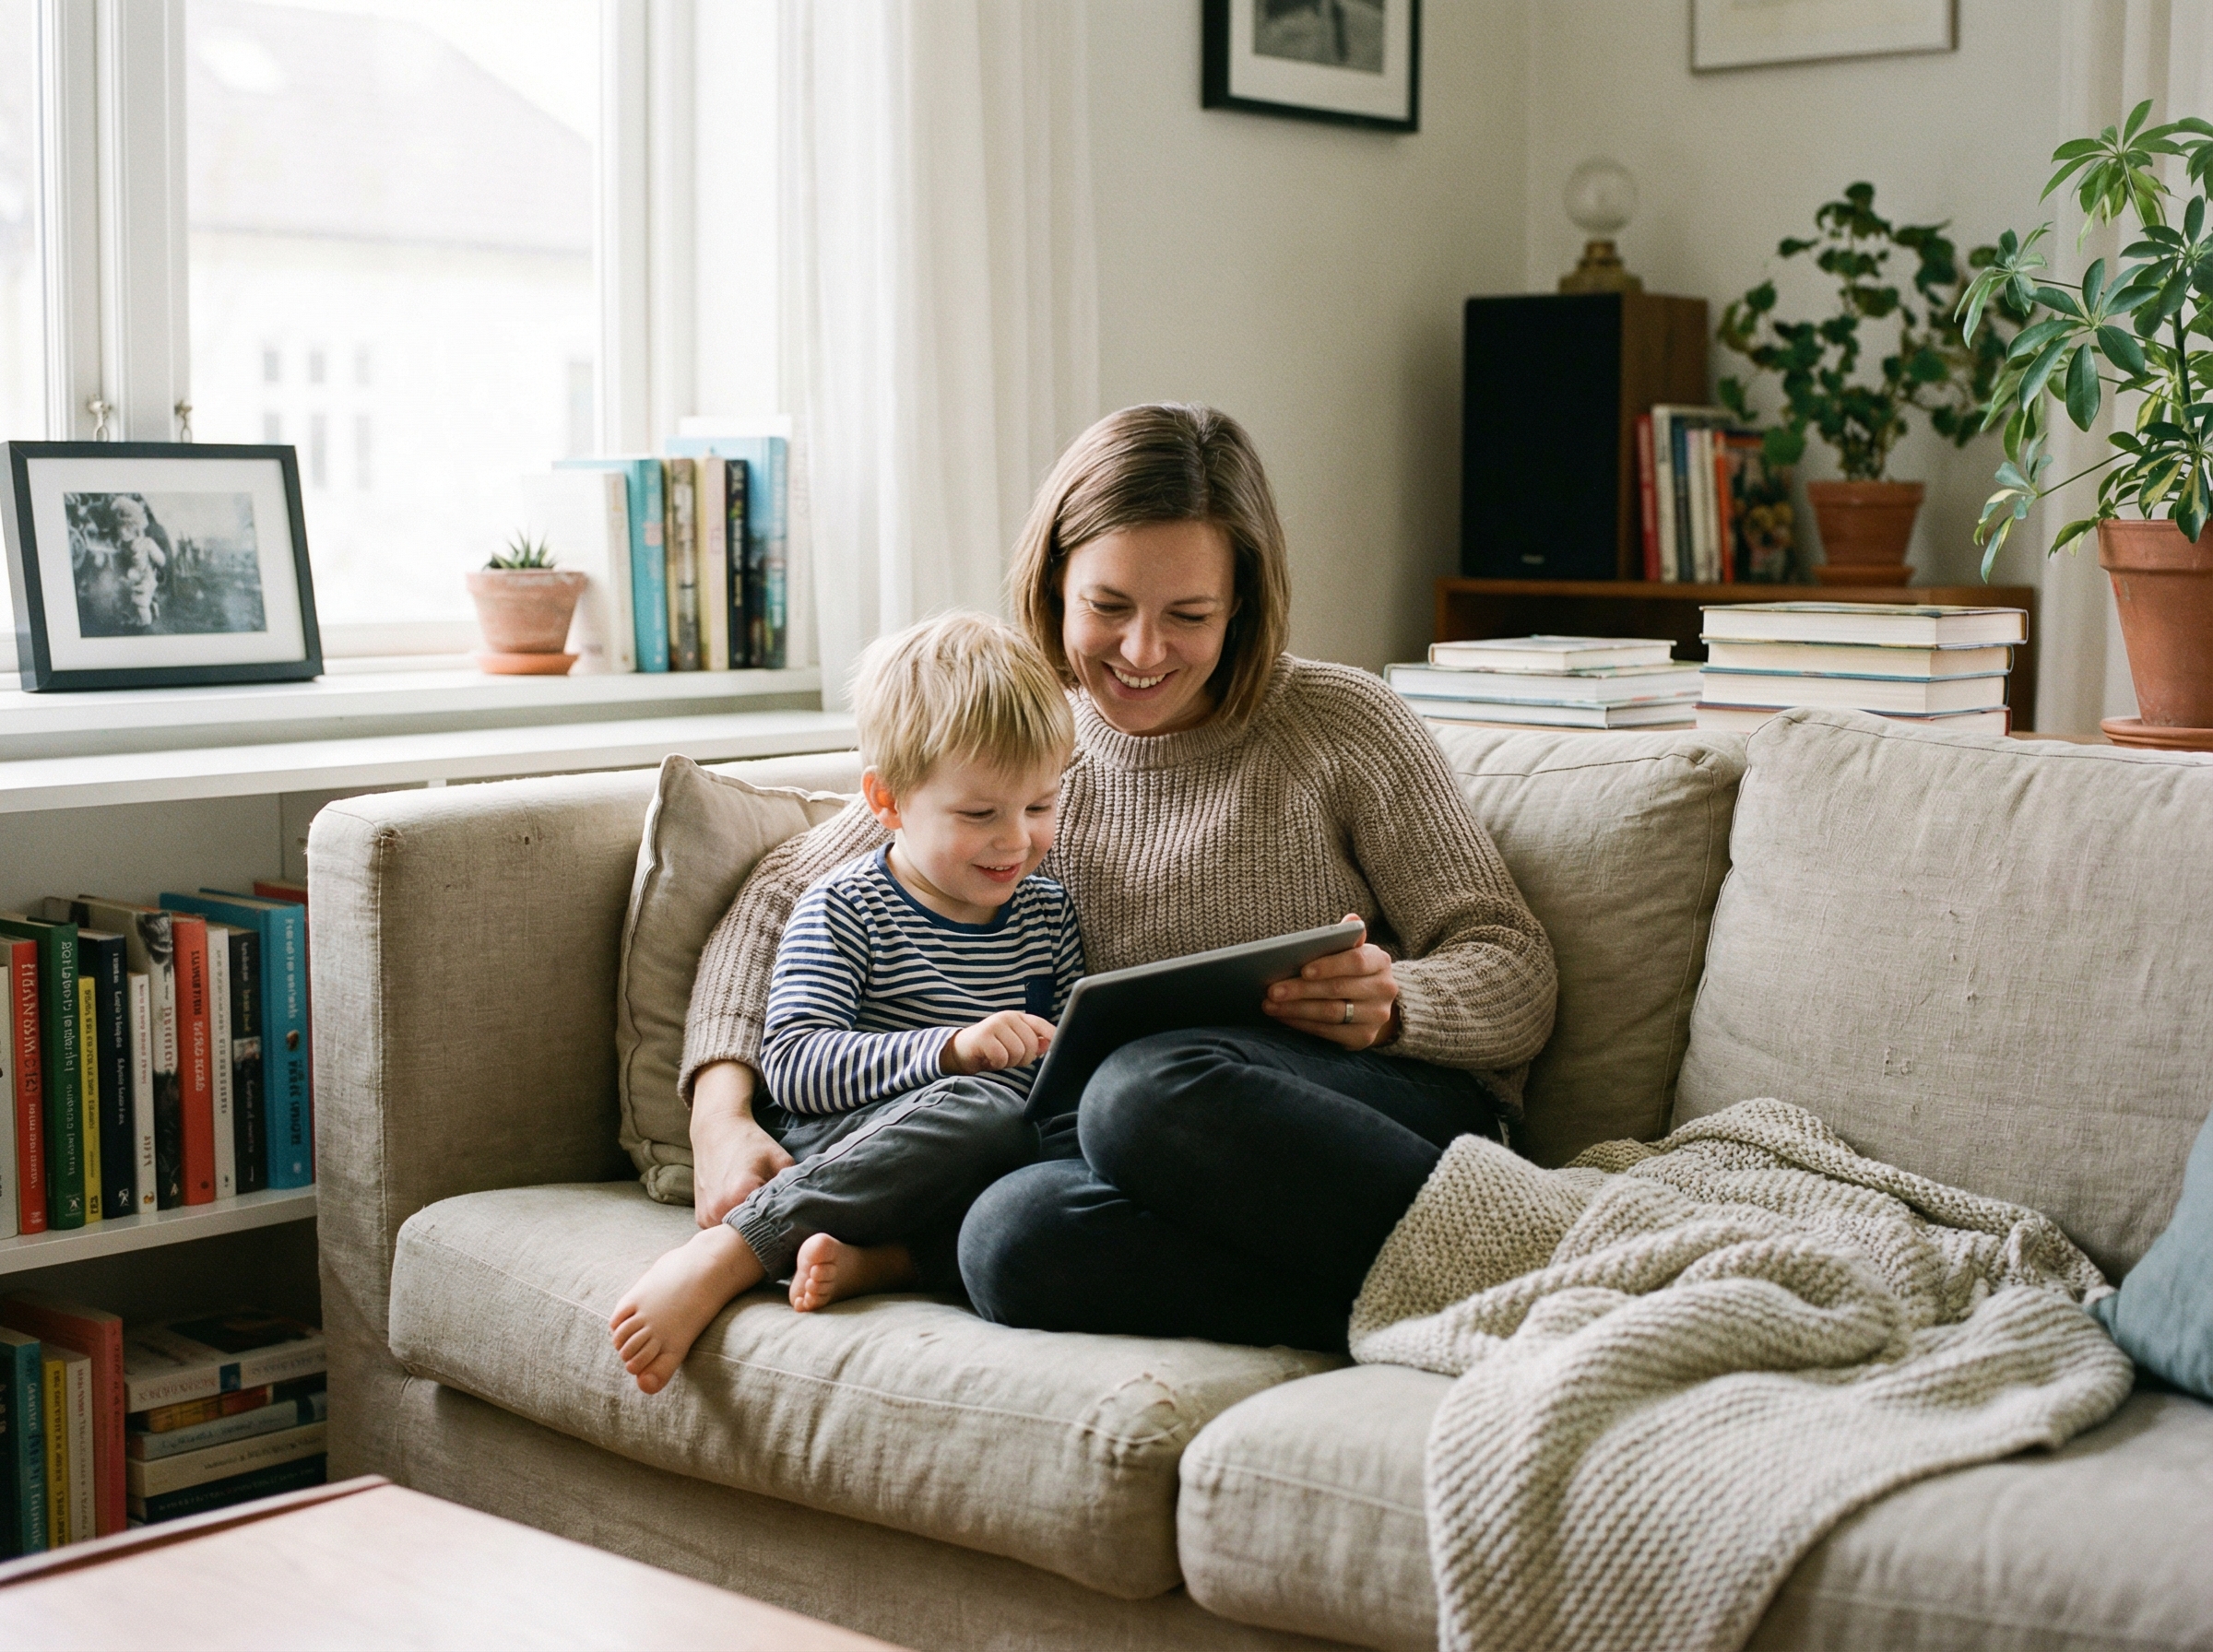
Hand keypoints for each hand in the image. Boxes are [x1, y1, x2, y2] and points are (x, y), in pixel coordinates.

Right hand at [688, 1061, 795, 1228]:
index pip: (769, 1229)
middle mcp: (718, 1211)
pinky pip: (723, 1231)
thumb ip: (794, 1190)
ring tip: (762, 1218)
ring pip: (735, 1237)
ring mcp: (706, 1218)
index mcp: (740, 1195)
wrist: (717, 1131)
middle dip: (767, 1235)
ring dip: (749, 1232)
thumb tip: (812, 1216)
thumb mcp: (781, 1161)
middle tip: (781, 1226)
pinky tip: (745, 1213)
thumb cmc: (752, 1144)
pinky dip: (736, 1227)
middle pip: (750, 1237)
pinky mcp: (701, 1219)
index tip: (795, 1229)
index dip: (784, 1232)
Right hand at [943, 1011, 1055, 1074]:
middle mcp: (1008, 1017)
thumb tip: (1048, 1044)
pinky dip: (998, 1064)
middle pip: (1031, 1043)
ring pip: (1018, 1051)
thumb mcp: (1014, 1045)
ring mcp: (995, 1024)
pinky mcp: (983, 1036)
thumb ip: (1032, 1043)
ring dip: (1009, 1062)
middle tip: (1009, 1058)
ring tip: (999, 1058)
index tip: (1055, 1046)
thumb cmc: (991, 1049)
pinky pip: (1001, 1057)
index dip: (1052, 1036)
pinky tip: (990, 1059)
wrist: (960, 1051)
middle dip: (1024, 1058)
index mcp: (1018, 1018)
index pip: (1041, 1025)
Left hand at [1263, 915, 1400, 1050]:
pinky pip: (1328, 1032)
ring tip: (1270, 1004)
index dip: (1329, 966)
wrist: (1372, 1004)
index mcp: (1380, 962)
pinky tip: (1283, 1017)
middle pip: (1338, 989)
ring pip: (1331, 1013)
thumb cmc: (1352, 971)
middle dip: (1301, 990)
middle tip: (1272, 990)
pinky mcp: (1363, 1037)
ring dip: (1296, 1009)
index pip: (1356, 962)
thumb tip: (1351, 920)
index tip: (1302, 970)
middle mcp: (1384, 989)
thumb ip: (1347, 938)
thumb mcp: (1353, 951)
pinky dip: (1302, 1024)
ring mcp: (1376, 1016)